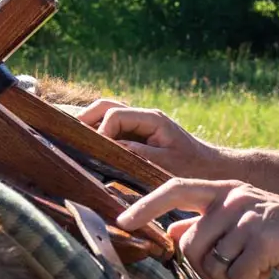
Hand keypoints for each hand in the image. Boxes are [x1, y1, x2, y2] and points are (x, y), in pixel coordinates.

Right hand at [78, 100, 218, 178]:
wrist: (213, 171)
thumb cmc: (194, 169)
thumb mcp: (166, 164)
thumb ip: (137, 154)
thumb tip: (108, 149)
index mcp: (152, 119)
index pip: (115, 115)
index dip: (100, 131)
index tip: (92, 153)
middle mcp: (144, 117)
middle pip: (105, 107)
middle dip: (84, 119)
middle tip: (66, 137)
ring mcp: (140, 125)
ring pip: (105, 115)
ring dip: (88, 124)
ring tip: (68, 139)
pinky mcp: (138, 137)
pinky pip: (112, 129)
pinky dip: (96, 134)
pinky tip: (82, 146)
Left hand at [116, 179, 278, 278]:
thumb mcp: (246, 221)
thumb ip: (209, 225)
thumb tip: (173, 232)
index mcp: (226, 190)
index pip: (175, 190)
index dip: (146, 206)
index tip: (122, 221)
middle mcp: (233, 198)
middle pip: (189, 246)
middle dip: (208, 268)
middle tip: (240, 267)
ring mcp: (248, 217)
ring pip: (213, 265)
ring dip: (235, 276)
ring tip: (263, 263)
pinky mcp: (263, 239)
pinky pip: (238, 276)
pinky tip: (274, 267)